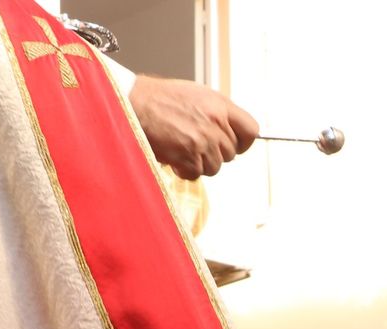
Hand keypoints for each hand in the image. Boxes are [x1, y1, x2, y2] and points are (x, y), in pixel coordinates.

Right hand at [128, 75, 258, 179]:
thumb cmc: (161, 99)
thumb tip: (230, 133)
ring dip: (199, 163)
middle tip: (196, 146)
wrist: (135, 103)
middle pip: (231, 153)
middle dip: (215, 154)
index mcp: (220, 105)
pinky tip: (174, 157)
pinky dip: (184, 170)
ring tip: (183, 149)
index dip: (244, 142)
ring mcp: (203, 140)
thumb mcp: (197, 96)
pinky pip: (196, 174)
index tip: (235, 145)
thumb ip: (217, 113)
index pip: (252, 130)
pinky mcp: (189, 155)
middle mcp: (215, 122)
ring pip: (215, 167)